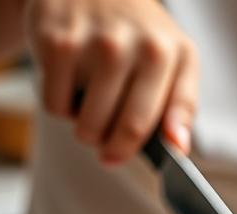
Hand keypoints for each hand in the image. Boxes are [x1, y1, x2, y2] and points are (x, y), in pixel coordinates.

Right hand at [26, 0, 196, 164]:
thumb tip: (178, 146)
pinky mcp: (57, 42)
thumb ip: (181, 105)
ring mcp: (96, 42)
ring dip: (85, 128)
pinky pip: (55, 106)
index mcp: (170, 53)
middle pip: (121, 130)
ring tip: (91, 102)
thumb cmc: (137, 34)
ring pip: (85, 125)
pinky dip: (60, 105)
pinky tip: (70, 82)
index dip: (142, 150)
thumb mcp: (174, 60)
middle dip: (111, 147)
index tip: (121, 157)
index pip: (161, 120)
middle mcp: (137, 45)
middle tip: (106, 139)